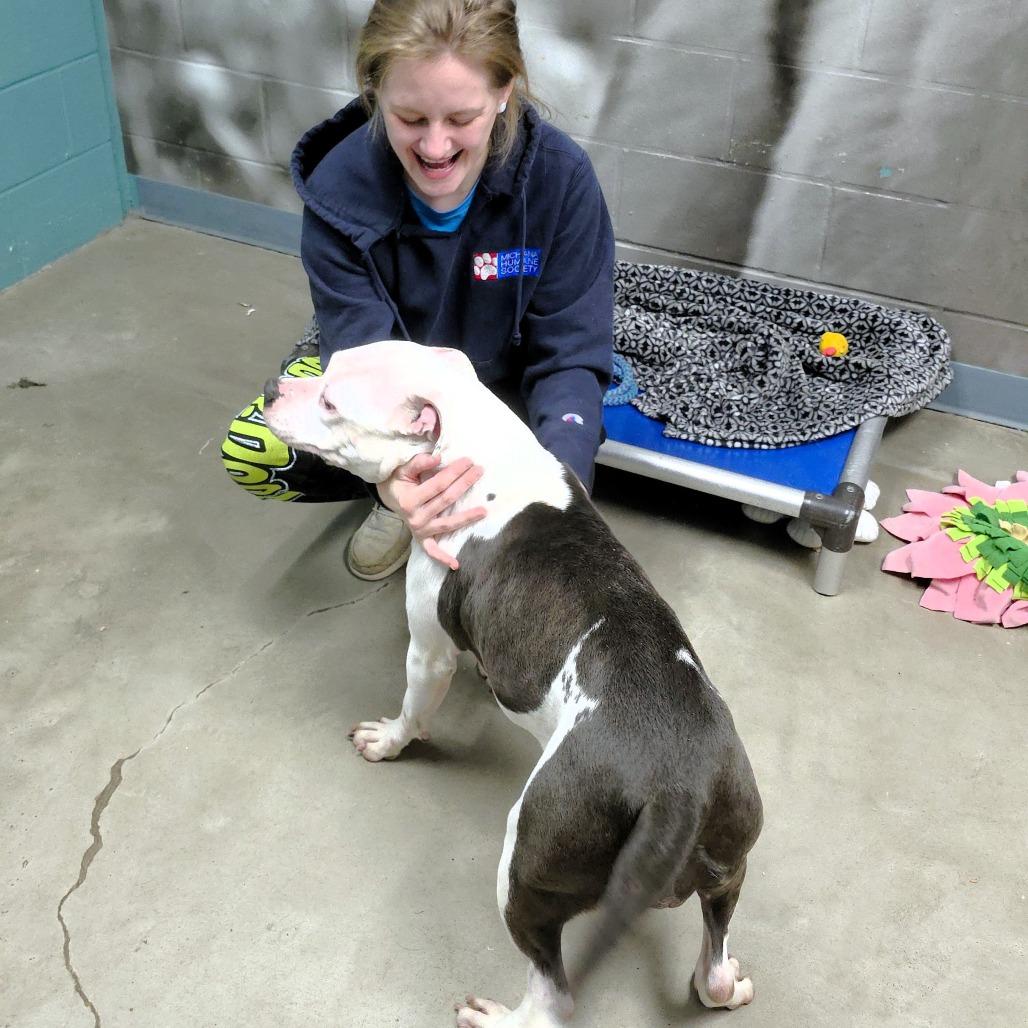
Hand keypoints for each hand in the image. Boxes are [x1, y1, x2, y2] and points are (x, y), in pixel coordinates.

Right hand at [377, 453, 486, 569]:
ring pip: (447, 524)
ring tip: (484, 510)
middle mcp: (415, 517)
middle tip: (479, 470)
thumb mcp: (404, 469)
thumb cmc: (400, 481)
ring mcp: (420, 530)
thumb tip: (438, 457)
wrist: (390, 497)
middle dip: (464, 484)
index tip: (468, 461)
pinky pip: (433, 551)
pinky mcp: (423, 539)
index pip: (438, 485)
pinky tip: (456, 564)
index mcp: (410, 500)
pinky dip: (443, 558)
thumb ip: (419, 463)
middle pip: (446, 500)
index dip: (454, 472)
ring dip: (467, 517)